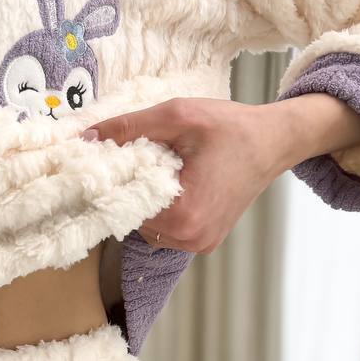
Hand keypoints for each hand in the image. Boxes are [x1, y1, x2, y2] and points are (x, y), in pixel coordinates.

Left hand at [82, 97, 299, 251]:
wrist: (273, 142)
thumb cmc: (230, 127)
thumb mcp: (176, 116)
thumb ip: (128, 127)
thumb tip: (86, 139)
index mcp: (183, 214)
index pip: (123, 204)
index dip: (112, 180)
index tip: (110, 159)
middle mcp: (191, 239)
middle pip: (133, 219)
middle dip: (129, 190)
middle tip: (139, 158)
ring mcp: (199, 244)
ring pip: (148, 227)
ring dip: (145, 201)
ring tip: (162, 170)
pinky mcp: (205, 242)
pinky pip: (167, 230)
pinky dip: (162, 209)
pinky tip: (173, 184)